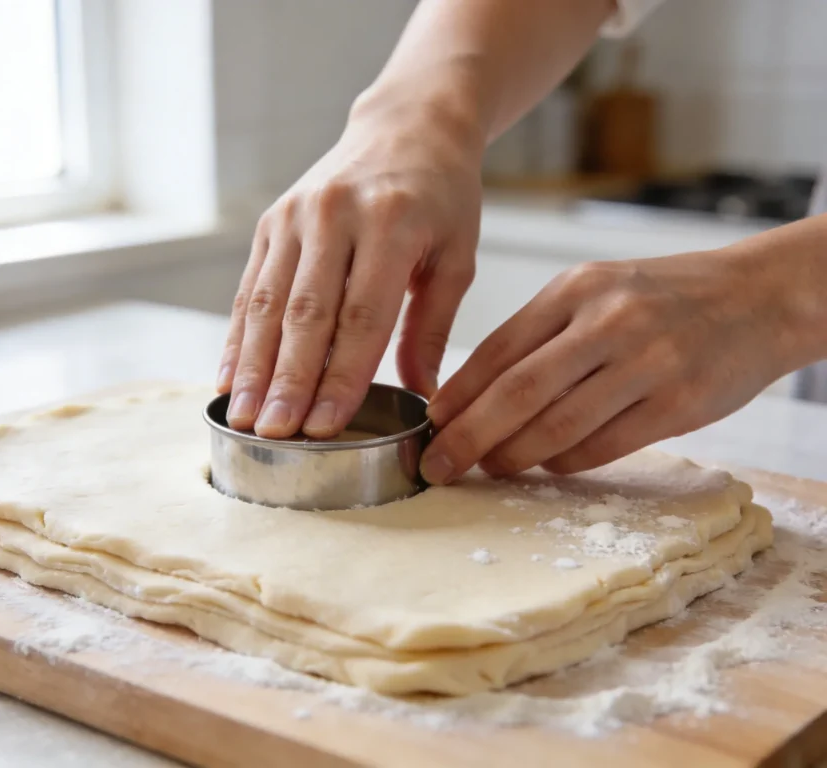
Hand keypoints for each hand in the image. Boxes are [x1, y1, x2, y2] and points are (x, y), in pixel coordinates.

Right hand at [216, 89, 482, 438]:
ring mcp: (295, 216)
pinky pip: (250, 288)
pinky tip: (228, 377)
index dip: (340, 376)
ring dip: (252, 366)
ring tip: (242, 418)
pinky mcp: (271, 222)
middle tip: (273, 433)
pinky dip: (238, 337)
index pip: (361, 315)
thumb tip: (420, 397)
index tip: (324, 426)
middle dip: (287, 380)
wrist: (406, 126)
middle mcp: (334, 215)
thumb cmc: (441, 197)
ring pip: (267, 304)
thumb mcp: (457, 256)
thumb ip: (432, 327)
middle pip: (305, 313)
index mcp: (391, 223)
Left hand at [420, 249, 799, 482]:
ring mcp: (646, 363)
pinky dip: (566, 462)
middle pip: (517, 393)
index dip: (456, 396)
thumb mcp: (595, 291)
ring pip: (558, 426)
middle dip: (468, 437)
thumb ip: (540, 335)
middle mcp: (607, 322)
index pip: (497, 351)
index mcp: (576, 289)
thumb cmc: (661, 298)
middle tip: (438, 465)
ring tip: (490, 468)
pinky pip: (604, 446)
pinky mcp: (678, 403)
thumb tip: (474, 395)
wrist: (758, 296)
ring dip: (514, 456)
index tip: (427, 427)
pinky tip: (549, 464)